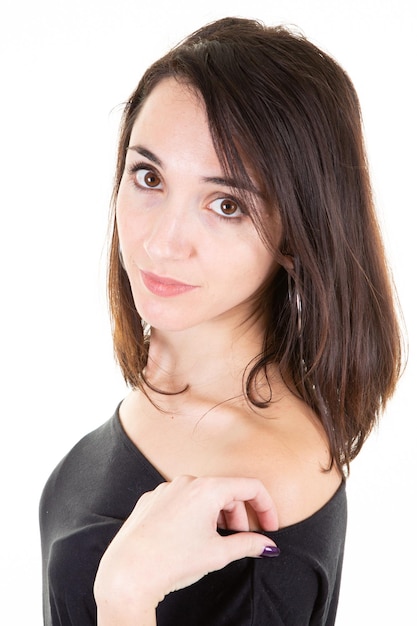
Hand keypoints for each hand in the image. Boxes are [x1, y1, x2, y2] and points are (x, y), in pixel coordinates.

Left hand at [94, 475, 278, 624]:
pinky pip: (181, 501)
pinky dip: (193, 515)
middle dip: (238, 516)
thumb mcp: (218, 554)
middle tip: (239, 541)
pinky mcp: (151, 499)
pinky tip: (187, 538)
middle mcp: (186, 482)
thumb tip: (267, 545)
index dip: (266, 506)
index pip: (250, 487)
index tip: (269, 526)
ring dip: (215, 515)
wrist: (128, 573)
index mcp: (207, 489)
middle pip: (226, 492)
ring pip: (202, 496)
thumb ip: (248, 544)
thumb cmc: (172, 561)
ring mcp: (166, 489)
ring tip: (212, 542)